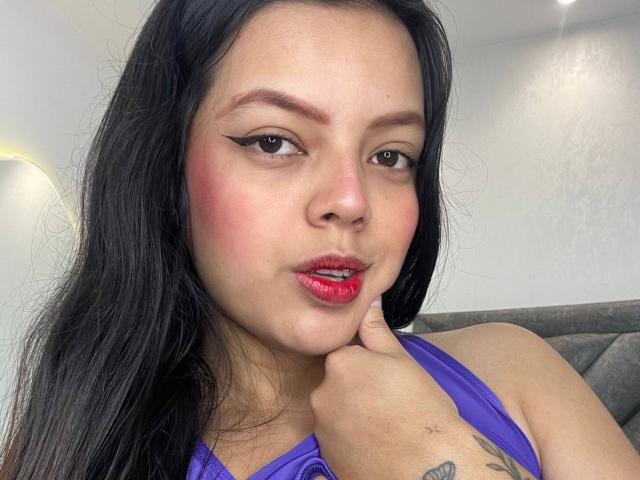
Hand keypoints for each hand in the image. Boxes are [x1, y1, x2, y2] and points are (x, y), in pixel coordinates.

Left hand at [310, 296, 460, 478]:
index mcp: (339, 364)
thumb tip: (367, 300)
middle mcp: (322, 394)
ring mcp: (322, 428)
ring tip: (384, 426)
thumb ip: (376, 328)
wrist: (432, 464)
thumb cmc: (422, 410)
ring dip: (352, 416)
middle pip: (336, 385)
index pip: (343, 357)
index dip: (365, 367)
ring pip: (335, 413)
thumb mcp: (401, 359)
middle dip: (356, 391)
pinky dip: (349, 441)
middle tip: (387, 403)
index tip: (384, 380)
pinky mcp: (326, 456)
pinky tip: (375, 443)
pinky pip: (335, 441)